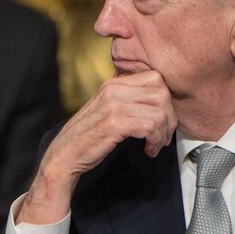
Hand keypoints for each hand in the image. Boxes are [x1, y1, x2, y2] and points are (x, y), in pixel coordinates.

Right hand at [19, 71, 175, 223]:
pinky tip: (148, 150)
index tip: (161, 119)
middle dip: (169, 117)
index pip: (155, 78)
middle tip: (163, 135)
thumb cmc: (88, 136)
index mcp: (113, 83)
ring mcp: (113, 104)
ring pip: (159, 111)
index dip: (166, 100)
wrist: (65, 155)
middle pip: (162, 92)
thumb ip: (126, 97)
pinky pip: (150, 125)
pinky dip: (155, 140)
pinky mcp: (114, 123)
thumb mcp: (106, 108)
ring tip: (155, 145)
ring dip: (163, 133)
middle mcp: (113, 89)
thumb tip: (156, 94)